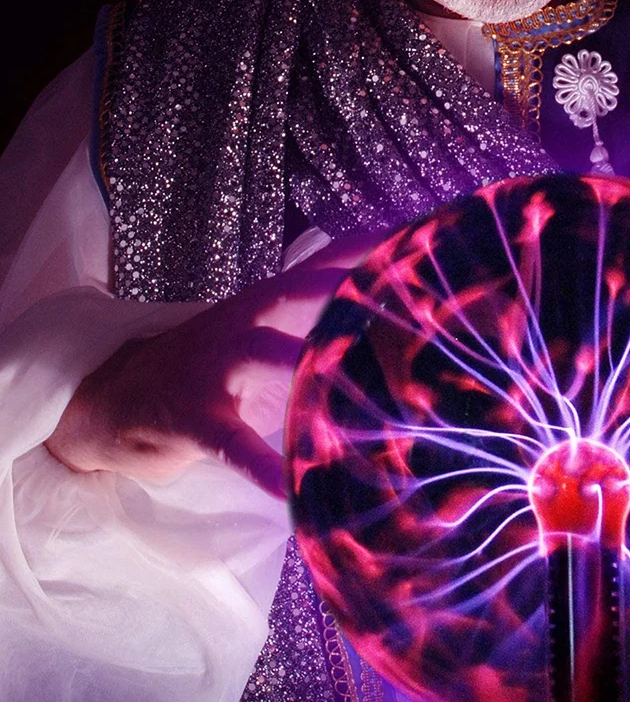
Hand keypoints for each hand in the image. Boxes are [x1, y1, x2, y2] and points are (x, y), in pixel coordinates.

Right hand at [44, 236, 377, 497]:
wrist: (117, 398)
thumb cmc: (216, 366)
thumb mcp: (267, 334)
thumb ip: (320, 323)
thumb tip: (392, 322)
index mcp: (267, 301)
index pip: (324, 262)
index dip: (368, 249)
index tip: (419, 236)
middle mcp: (246, 323)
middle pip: (298, 292)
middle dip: (345, 289)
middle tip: (397, 291)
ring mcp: (217, 367)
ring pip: (265, 354)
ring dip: (306, 361)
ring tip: (348, 373)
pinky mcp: (193, 419)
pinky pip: (233, 442)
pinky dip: (262, 464)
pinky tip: (289, 486)